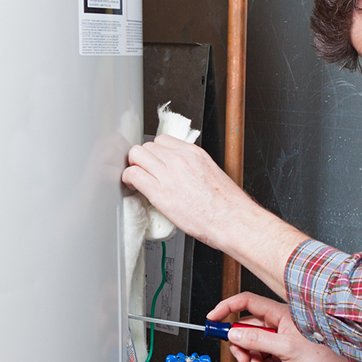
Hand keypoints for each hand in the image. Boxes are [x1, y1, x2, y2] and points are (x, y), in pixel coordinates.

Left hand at [122, 136, 309, 298]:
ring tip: (138, 179)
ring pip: (137, 155)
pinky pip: (133, 174)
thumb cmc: (227, 205)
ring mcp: (169, 173)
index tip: (155, 163)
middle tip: (145, 172)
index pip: (163, 141)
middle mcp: (180, 159)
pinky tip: (133, 187)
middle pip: (147, 146)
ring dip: (134, 166)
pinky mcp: (160, 192)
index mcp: (194, 154)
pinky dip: (129, 179)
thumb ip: (193, 168)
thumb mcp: (212, 174)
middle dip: (143, 159)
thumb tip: (181, 173)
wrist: (232, 220)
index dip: (155, 153)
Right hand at [209, 292, 361, 361]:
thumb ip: (256, 339)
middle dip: (244, 350)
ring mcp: (281, 343)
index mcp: (280, 314)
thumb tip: (234, 332)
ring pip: (254, 352)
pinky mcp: (285, 359)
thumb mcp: (286, 347)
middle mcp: (279, 326)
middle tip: (248, 361)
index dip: (226, 308)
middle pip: (245, 332)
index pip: (246, 303)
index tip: (212, 320)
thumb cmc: (330, 356)